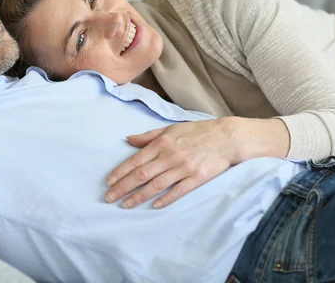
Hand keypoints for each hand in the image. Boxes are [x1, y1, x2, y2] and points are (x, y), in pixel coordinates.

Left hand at [104, 117, 249, 208]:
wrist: (226, 137)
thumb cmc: (197, 132)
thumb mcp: (171, 129)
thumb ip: (148, 136)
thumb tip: (128, 139)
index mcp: (162, 143)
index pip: (136, 160)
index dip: (120, 172)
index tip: (109, 182)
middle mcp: (170, 156)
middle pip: (142, 175)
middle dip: (123, 187)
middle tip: (109, 198)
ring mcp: (183, 168)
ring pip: (156, 185)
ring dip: (139, 196)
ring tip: (125, 205)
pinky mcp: (197, 178)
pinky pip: (178, 191)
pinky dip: (165, 199)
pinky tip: (154, 206)